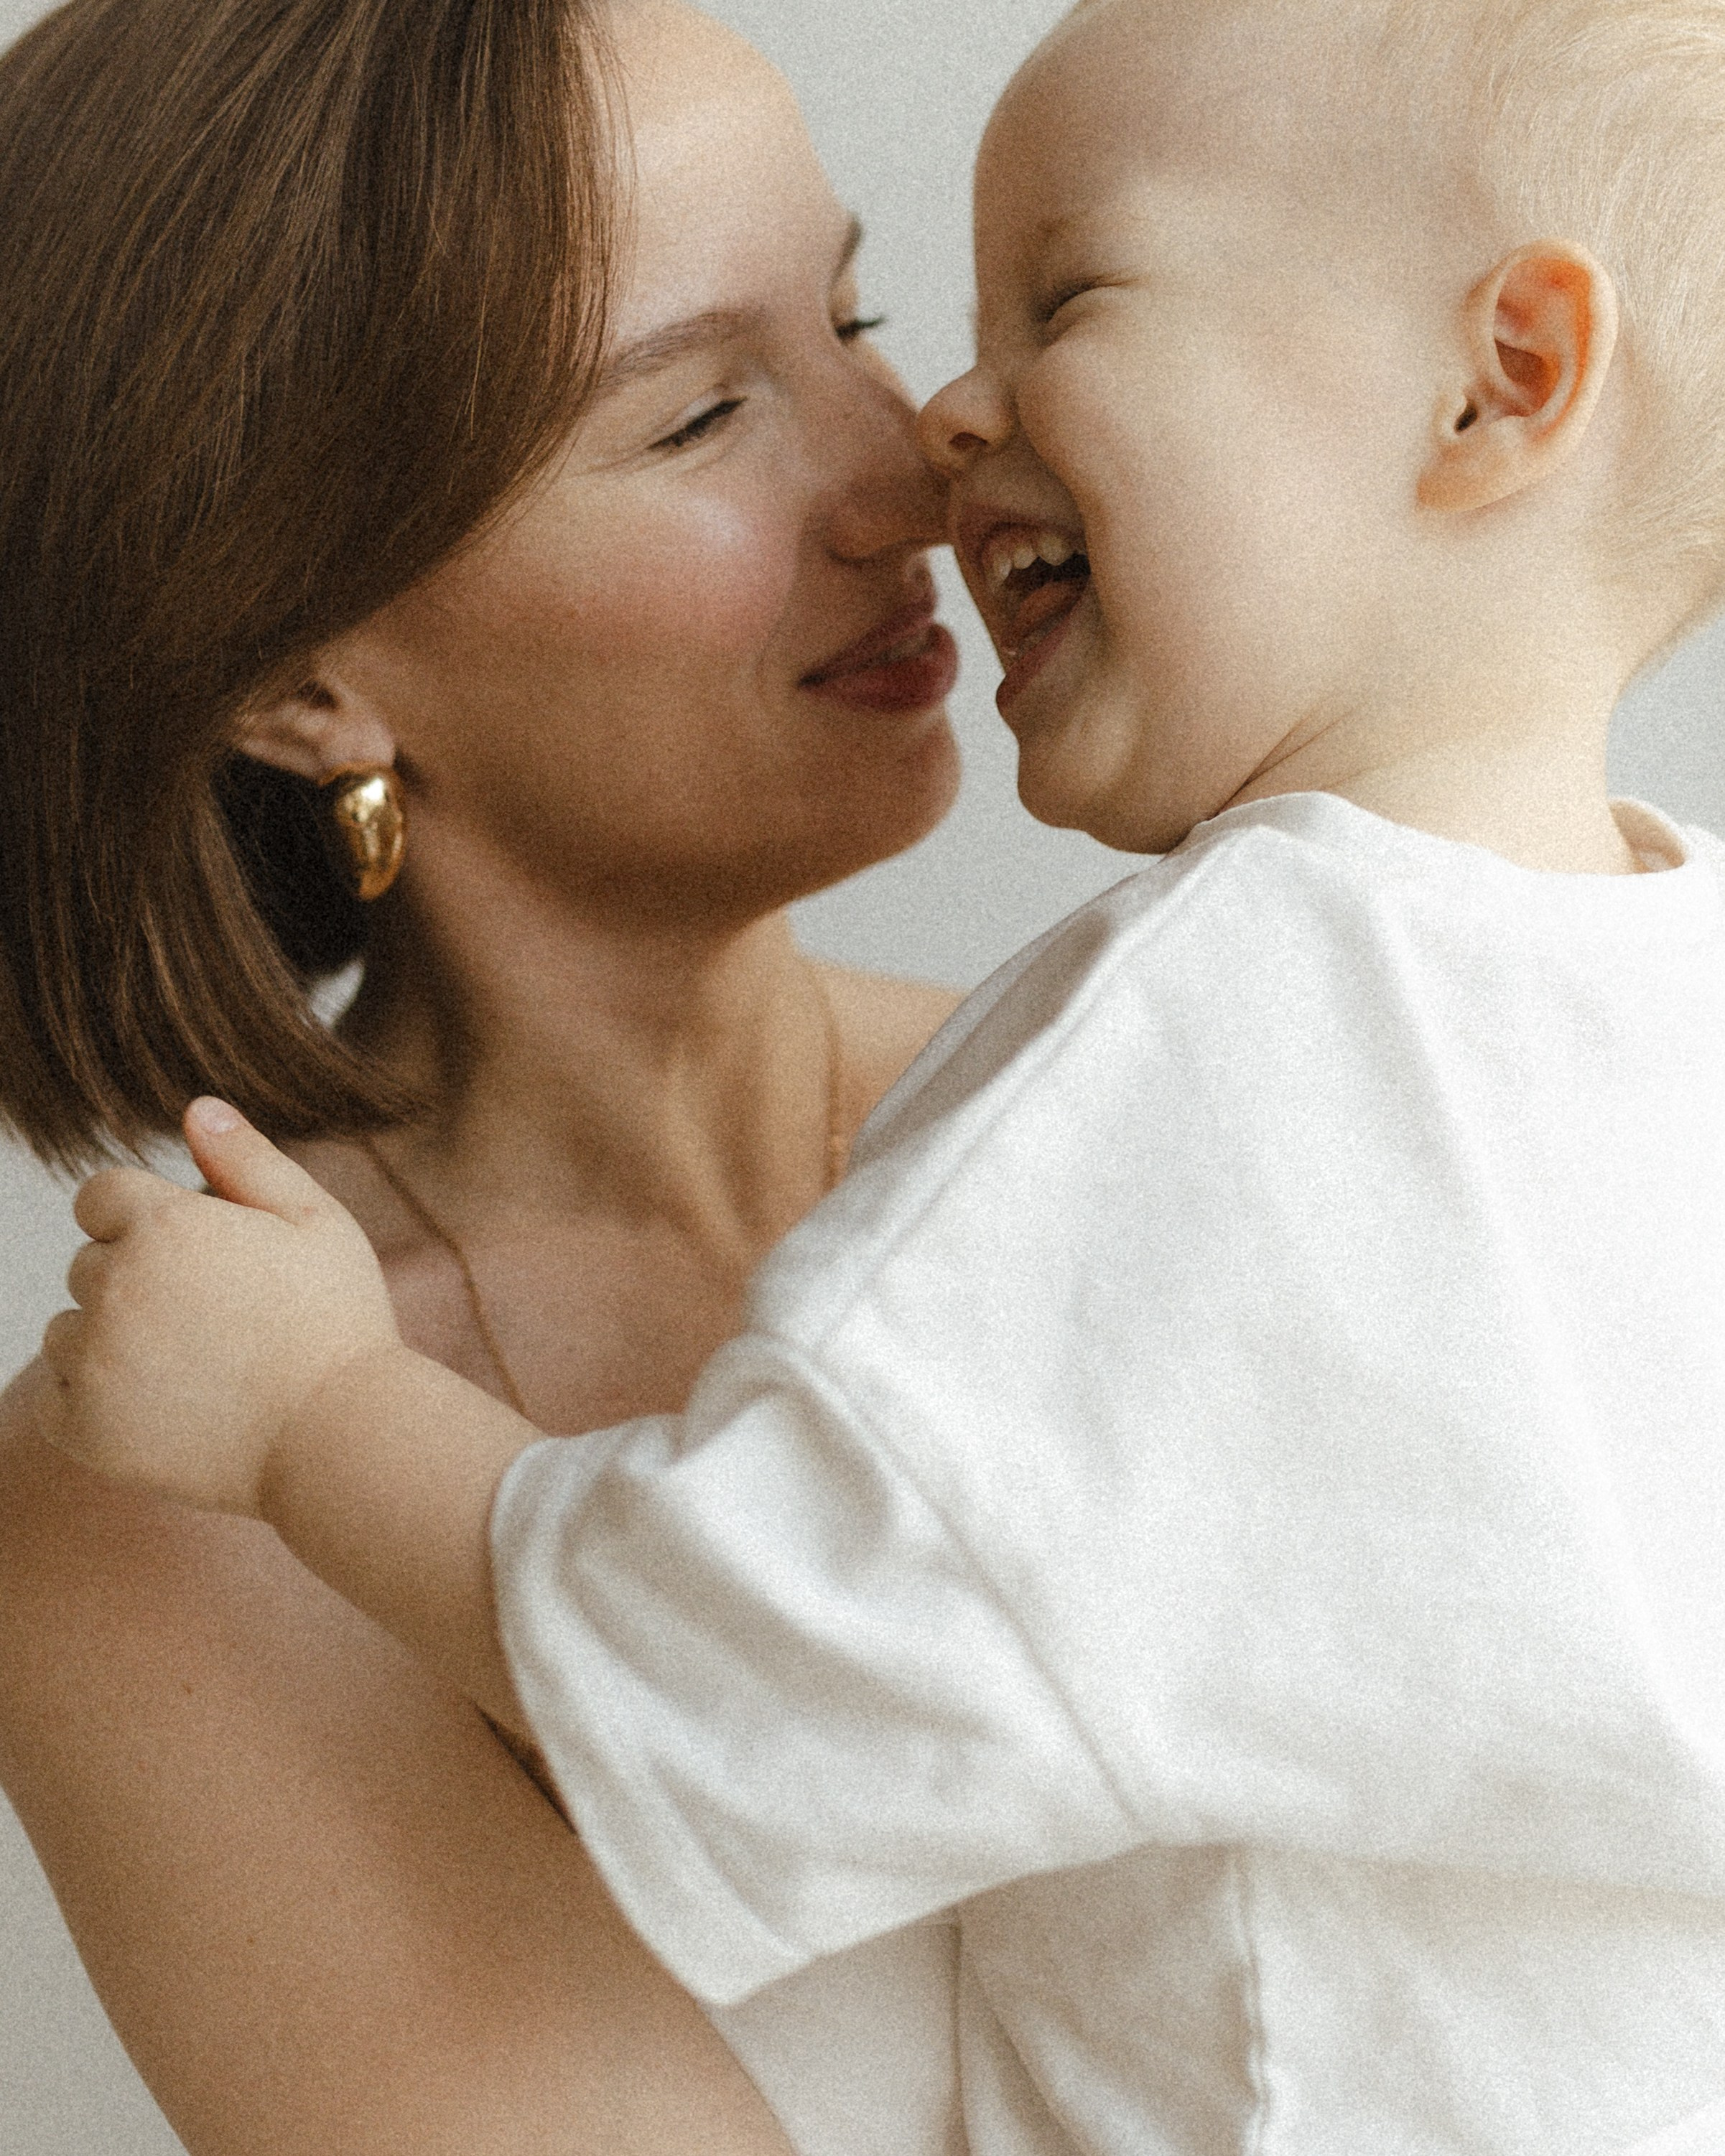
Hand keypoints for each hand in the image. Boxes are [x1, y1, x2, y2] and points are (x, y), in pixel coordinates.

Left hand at [38, 1099, 401, 1515]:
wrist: (340, 1440)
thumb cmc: (338, 1324)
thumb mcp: (317, 1221)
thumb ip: (248, 1160)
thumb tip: (194, 1108)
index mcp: (165, 1225)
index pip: (100, 1196)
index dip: (147, 1220)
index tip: (197, 1257)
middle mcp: (115, 1285)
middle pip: (89, 1262)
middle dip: (136, 1279)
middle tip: (215, 1319)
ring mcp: (94, 1360)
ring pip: (69, 1328)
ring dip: (112, 1339)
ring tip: (194, 1365)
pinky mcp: (82, 1427)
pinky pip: (57, 1393)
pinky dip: (95, 1398)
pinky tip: (164, 1403)